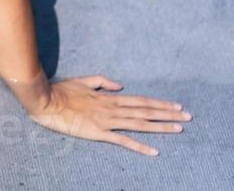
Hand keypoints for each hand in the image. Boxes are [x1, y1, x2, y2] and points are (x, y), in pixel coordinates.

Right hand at [18, 74, 189, 156]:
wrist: (45, 101)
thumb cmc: (61, 91)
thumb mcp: (83, 80)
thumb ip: (102, 82)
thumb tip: (120, 86)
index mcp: (109, 97)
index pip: (140, 100)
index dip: (160, 103)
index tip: (177, 106)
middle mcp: (112, 108)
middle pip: (145, 111)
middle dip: (168, 114)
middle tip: (188, 117)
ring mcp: (106, 121)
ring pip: (139, 124)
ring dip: (160, 127)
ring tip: (178, 129)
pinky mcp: (98, 133)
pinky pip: (122, 141)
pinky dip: (139, 146)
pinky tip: (154, 152)